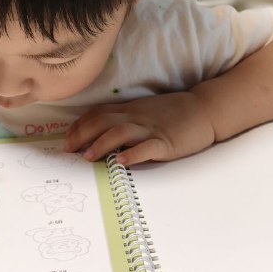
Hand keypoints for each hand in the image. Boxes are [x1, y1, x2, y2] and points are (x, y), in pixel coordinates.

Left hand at [64, 92, 215, 165]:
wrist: (205, 109)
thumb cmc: (174, 113)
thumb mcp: (145, 110)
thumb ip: (125, 118)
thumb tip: (100, 131)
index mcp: (130, 110)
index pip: (98, 114)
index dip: (80, 125)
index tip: (67, 138)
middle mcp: (137, 117)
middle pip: (103, 121)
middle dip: (82, 135)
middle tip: (68, 150)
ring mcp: (151, 129)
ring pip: (120, 132)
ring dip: (101, 144)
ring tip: (88, 157)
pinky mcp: (166, 142)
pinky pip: (147, 147)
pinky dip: (133, 154)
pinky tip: (122, 162)